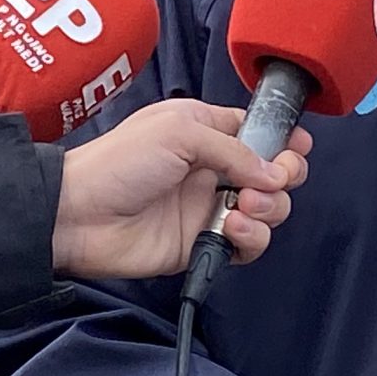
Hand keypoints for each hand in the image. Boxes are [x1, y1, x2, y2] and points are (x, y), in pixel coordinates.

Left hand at [50, 99, 309, 280]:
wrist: (79, 215)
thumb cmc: (118, 163)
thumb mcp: (178, 133)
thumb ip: (233, 148)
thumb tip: (273, 173)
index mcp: (205, 130)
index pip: (258, 132)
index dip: (283, 139)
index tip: (297, 148)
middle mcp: (212, 168)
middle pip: (274, 173)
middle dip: (285, 176)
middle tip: (272, 180)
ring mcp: (208, 207)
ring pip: (268, 210)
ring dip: (269, 209)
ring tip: (242, 207)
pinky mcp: (202, 243)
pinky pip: (247, 244)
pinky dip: (252, 238)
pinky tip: (233, 229)